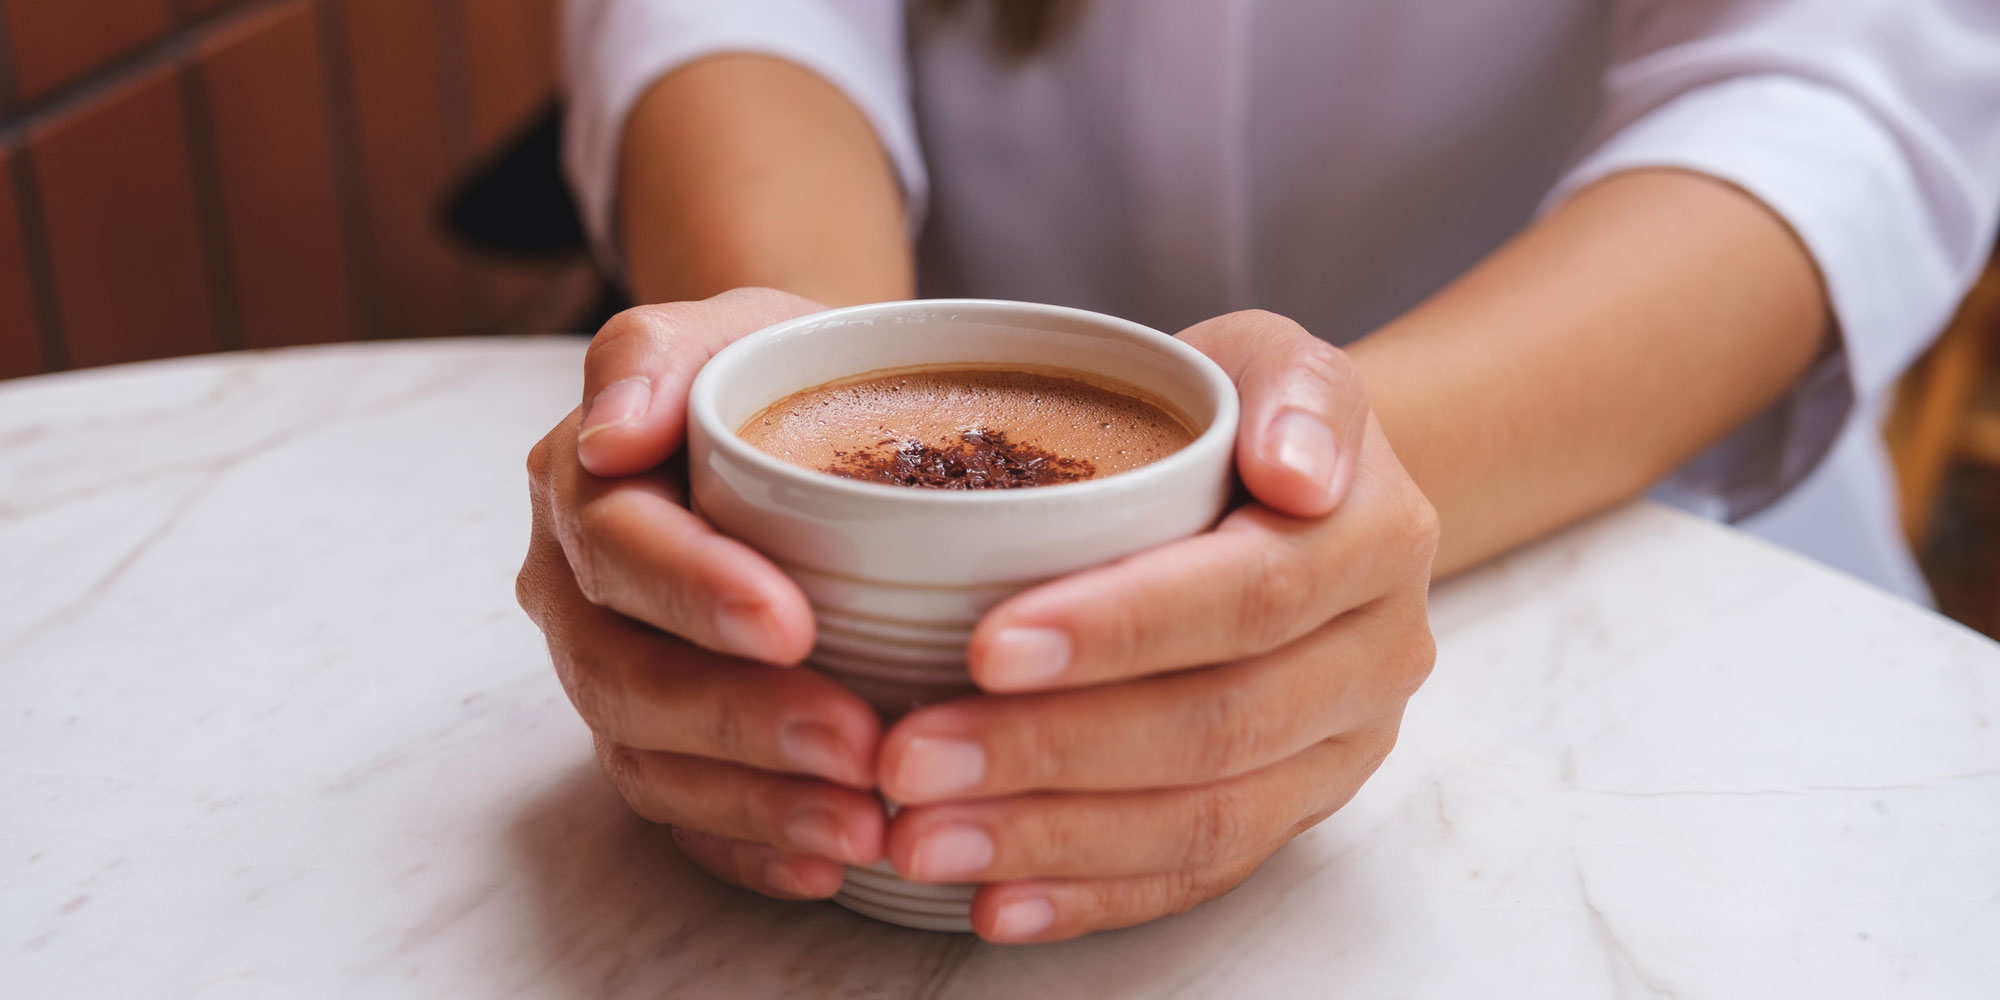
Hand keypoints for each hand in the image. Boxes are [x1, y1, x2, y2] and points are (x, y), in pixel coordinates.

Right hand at [517, 288, 889, 898]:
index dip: (696, 593)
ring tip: (862, 822)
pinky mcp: (654, 740)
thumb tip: (609, 433)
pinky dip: (745, 845)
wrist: (803, 422)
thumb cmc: (774, 371)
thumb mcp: (734, 324)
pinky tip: (823, 862)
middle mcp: (578, 592)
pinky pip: (678, 813)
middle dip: (740, 720)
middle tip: (857, 746)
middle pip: (626, 675)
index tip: (792, 624)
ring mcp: (609, 674)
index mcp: (583, 487)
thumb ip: (657, 355)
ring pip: (647, 759)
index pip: (623, 549)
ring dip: (754, 800)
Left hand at [875, 311, 1439, 942]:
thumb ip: (1290, 389)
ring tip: (919, 839)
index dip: (1118, 629)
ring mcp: (1341, 748)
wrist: (1304, 494)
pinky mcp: (1298, 811)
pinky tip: (992, 903)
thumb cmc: (1243, 418)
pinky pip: (1201, 874)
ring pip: (1206, 820)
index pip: (1247, 595)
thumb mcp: (1267, 357)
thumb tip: (1297, 470)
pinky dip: (1091, 896)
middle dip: (1050, 753)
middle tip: (906, 762)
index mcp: (1372, 537)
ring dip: (1052, 841)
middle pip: (1215, 725)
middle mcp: (1376, 655)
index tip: (983, 646)